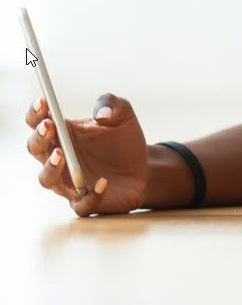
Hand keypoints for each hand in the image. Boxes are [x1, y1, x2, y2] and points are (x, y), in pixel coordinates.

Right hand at [25, 93, 148, 216]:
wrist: (143, 166)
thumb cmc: (124, 138)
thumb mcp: (123, 114)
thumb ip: (111, 104)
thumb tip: (101, 114)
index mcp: (63, 133)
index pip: (38, 122)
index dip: (36, 112)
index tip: (44, 101)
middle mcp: (59, 157)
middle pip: (35, 149)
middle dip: (39, 138)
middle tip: (49, 126)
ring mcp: (68, 181)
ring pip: (47, 179)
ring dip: (51, 167)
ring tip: (61, 154)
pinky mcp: (84, 201)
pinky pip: (81, 203)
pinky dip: (91, 195)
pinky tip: (103, 182)